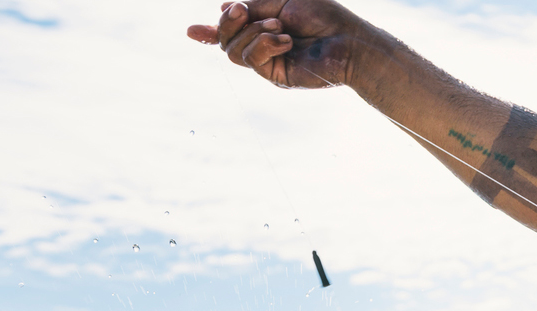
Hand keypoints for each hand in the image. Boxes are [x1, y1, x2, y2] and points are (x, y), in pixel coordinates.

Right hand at [187, 0, 361, 88]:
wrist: (347, 39)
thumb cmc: (322, 15)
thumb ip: (250, 5)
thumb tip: (220, 9)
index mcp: (263, 26)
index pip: (229, 31)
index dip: (208, 32)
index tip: (190, 31)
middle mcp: (262, 46)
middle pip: (223, 40)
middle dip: (228, 21)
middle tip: (243, 9)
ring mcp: (268, 63)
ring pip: (232, 52)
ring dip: (253, 32)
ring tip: (280, 26)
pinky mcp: (276, 77)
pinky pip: (251, 60)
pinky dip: (264, 44)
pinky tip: (286, 41)